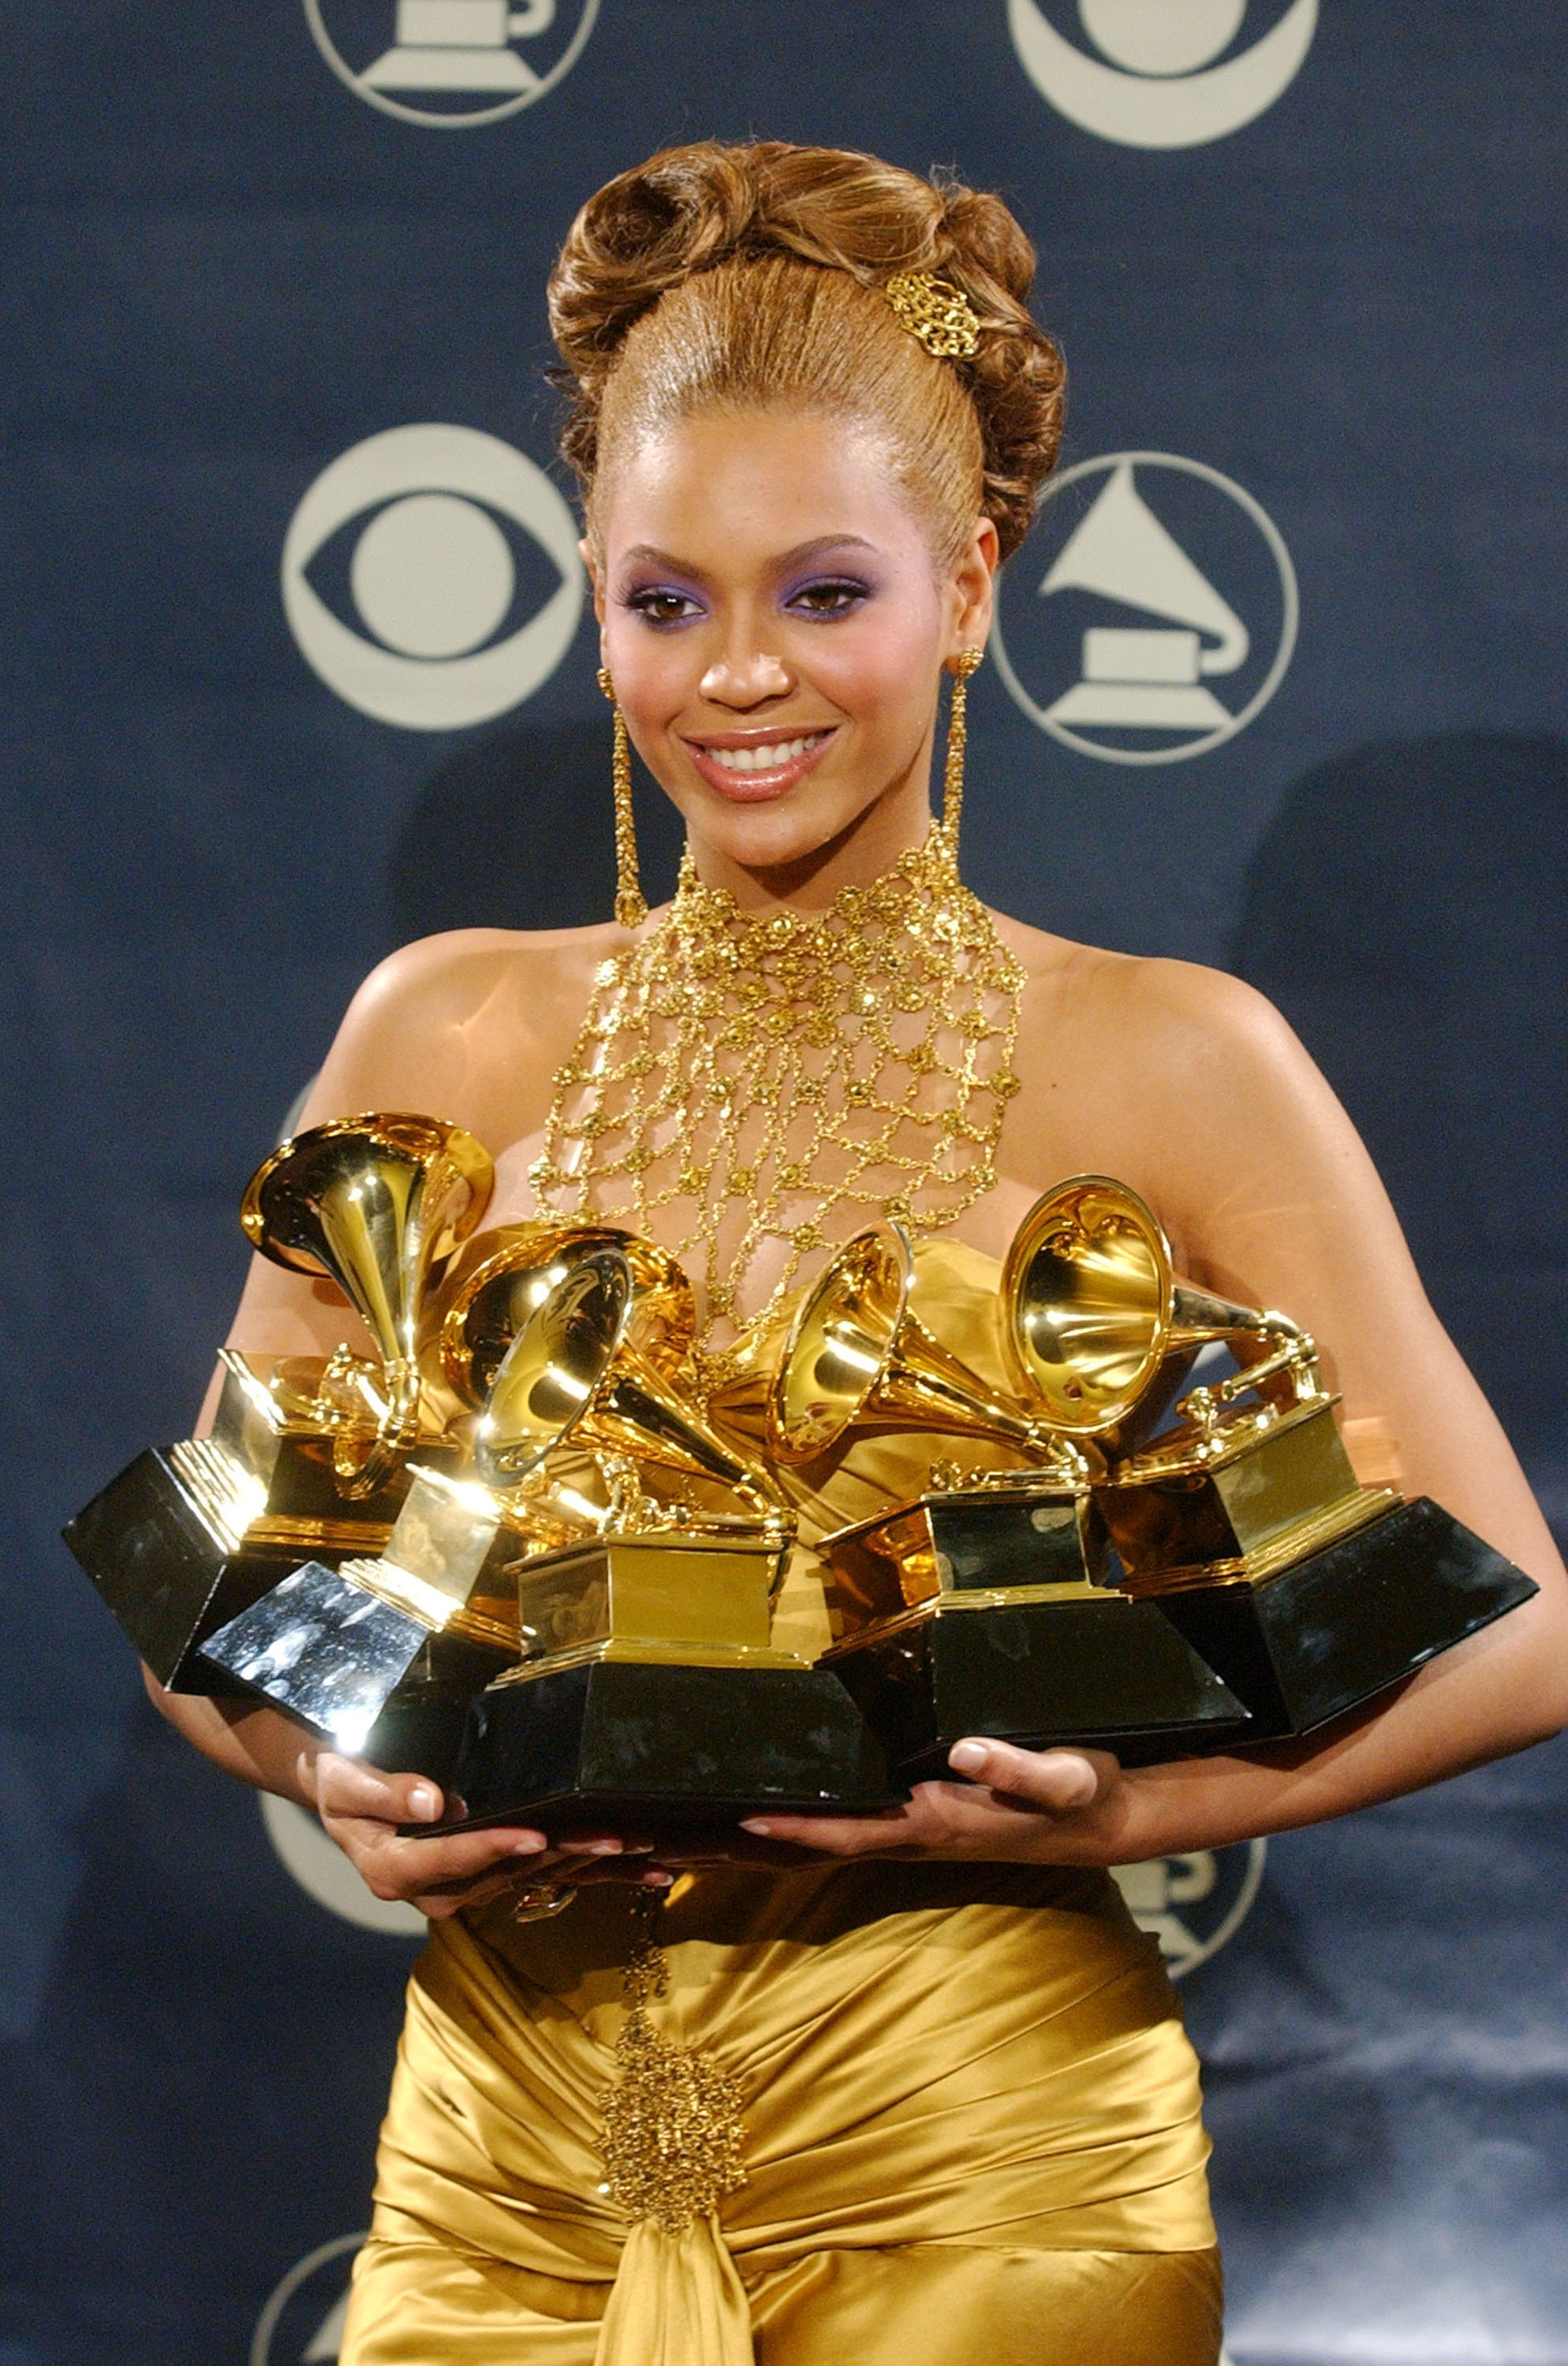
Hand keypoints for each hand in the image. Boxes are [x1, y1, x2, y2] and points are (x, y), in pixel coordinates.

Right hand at [310, 1754, 674, 1919]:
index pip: (455, 1857)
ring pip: (538, 1877)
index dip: (496, 1847)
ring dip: (591, 1865)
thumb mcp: (346, 1782)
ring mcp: (471, 1887)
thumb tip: (432, 1801)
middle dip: (564, 1855)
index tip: (534, 1836)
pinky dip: (601, 1875)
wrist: (347, 1797)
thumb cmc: (342, 1781)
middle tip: (614, 1839)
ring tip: (640, 1847)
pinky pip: (550, 1879)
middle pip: (509, 1870)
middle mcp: (440, 1890)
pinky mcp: (495, 1876)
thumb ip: (385, 1792)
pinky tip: (649, 1872)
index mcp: (397, 1872)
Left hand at [738, 1740, 1125, 1863]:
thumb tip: (961, 1749)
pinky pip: (851, 1828)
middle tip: (696, 1838)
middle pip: (823, 1846)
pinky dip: (805, 1827)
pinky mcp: (923, 1819)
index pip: (855, 1831)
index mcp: (939, 1822)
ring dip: (773, 1839)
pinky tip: (776, 1815)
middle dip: (761, 1845)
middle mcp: (917, 1833)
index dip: (800, 1827)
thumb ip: (1018, 1767)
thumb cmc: (1085, 1795)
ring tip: (707, 1829)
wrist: (1106, 1820)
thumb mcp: (1067, 1776)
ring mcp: (917, 1832)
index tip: (746, 1818)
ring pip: (830, 1840)